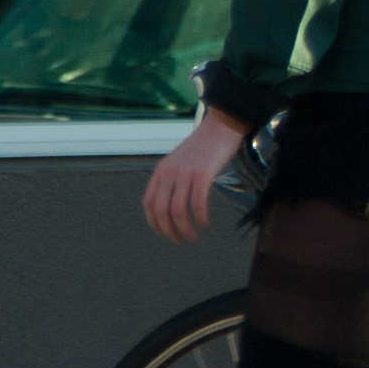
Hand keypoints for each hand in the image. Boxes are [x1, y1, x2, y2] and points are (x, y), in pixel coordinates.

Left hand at [143, 107, 249, 244]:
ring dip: (185, 229)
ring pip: (178, 211)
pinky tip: (205, 223)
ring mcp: (185, 173)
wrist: (220, 127)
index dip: (154, 223)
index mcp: (161, 171)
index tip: (164, 234)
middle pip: (162, 211)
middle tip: (180, 240)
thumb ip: (171, 180)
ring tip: (193, 236)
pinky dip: (200, 217)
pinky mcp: (203, 174)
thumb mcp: (179, 162)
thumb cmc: (203, 148)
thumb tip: (170, 207)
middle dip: (169, 231)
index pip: (148, 203)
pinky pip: (198, 203)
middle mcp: (169, 172)